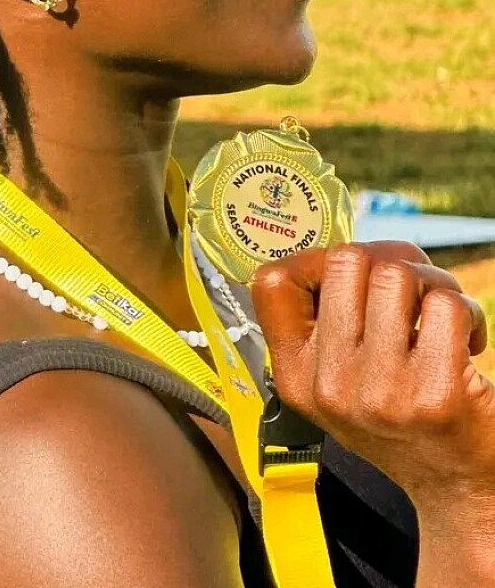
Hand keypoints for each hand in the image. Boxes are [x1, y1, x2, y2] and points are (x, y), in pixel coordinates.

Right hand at [251, 241, 494, 507]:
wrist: (456, 489)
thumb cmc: (399, 416)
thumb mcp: (336, 381)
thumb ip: (323, 324)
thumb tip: (340, 251)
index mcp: (295, 376)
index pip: (271, 282)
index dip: (313, 260)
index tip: (350, 275)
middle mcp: (329, 385)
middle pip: (346, 260)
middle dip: (390, 258)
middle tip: (411, 289)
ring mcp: (380, 392)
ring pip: (398, 275)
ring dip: (432, 281)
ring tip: (440, 314)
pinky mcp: (435, 394)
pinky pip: (447, 305)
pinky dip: (468, 312)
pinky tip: (467, 341)